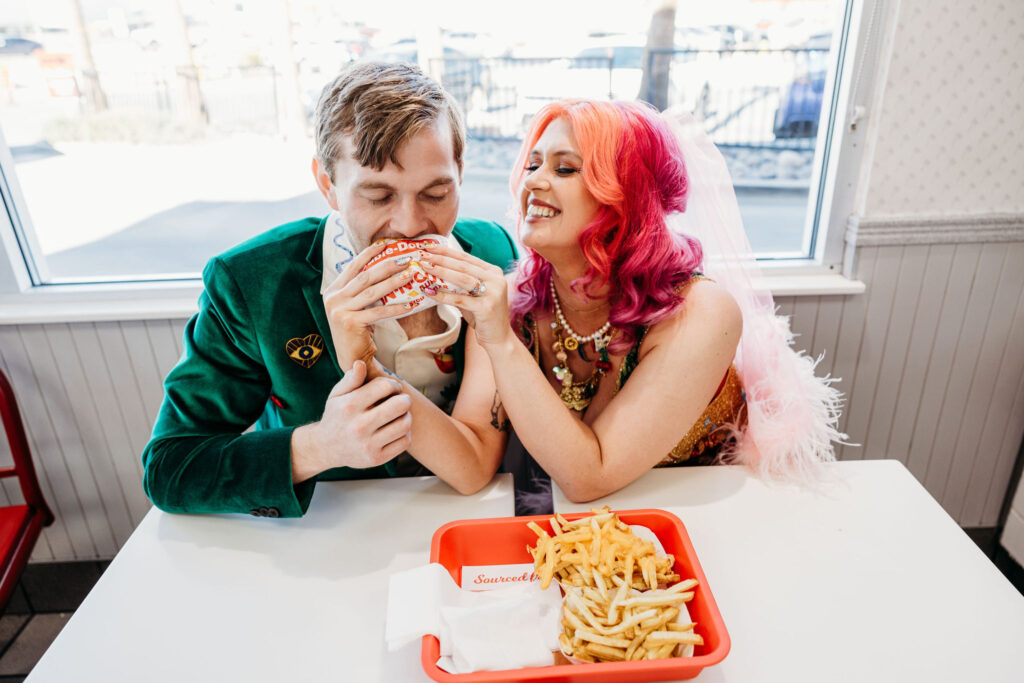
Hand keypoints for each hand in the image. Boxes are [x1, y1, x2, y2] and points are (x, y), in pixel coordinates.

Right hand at [292, 361, 412, 479]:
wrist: (326, 448)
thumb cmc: (336, 415)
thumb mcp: (337, 395)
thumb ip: (350, 379)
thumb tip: (361, 363)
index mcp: (350, 406)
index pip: (385, 386)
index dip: (394, 384)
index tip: (392, 388)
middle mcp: (359, 426)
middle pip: (400, 405)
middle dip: (404, 399)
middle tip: (401, 400)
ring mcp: (368, 444)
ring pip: (405, 424)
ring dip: (407, 416)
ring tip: (400, 414)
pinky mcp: (376, 458)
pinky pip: (404, 441)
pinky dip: (405, 433)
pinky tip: (396, 429)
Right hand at [323, 241, 420, 368]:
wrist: (351, 358)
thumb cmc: (357, 330)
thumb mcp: (354, 306)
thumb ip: (361, 289)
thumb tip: (383, 267)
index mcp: (334, 290)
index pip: (354, 265)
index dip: (370, 253)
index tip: (387, 244)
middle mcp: (334, 298)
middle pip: (365, 276)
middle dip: (387, 265)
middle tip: (406, 259)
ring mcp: (340, 310)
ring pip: (373, 291)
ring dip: (394, 282)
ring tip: (411, 275)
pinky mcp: (350, 323)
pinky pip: (378, 312)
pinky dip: (396, 307)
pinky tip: (410, 304)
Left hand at [418, 243, 512, 347]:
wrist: (498, 338)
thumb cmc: (482, 315)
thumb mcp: (472, 295)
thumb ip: (459, 282)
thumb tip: (433, 269)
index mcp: (493, 272)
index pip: (466, 257)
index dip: (446, 251)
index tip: (428, 246)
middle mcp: (496, 279)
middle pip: (463, 265)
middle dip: (441, 259)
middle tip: (422, 255)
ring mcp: (493, 292)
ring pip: (463, 278)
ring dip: (441, 271)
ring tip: (424, 267)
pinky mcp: (487, 307)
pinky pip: (460, 299)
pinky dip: (443, 296)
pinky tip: (430, 292)